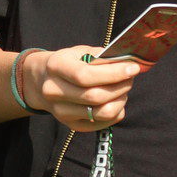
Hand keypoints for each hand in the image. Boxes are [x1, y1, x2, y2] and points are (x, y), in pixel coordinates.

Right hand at [24, 46, 141, 131]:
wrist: (43, 81)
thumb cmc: (70, 63)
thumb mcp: (81, 52)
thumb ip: (103, 58)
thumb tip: (128, 64)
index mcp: (55, 67)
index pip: (85, 76)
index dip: (113, 73)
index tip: (133, 68)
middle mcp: (53, 92)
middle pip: (94, 96)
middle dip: (120, 86)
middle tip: (131, 77)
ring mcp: (60, 112)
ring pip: (101, 113)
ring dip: (120, 100)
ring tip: (123, 88)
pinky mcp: (71, 125)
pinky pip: (102, 123)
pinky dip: (116, 112)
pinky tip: (117, 100)